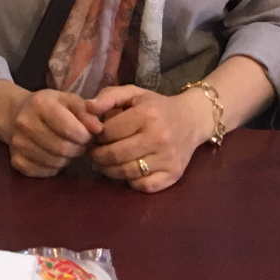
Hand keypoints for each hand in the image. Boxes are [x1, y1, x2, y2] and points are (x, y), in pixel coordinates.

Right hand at [7, 88, 101, 177]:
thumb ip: (86, 112)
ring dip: (68, 159)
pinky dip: (56, 167)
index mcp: (40, 104)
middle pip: (61, 147)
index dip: (85, 135)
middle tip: (82, 145)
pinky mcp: (16, 161)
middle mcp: (25, 124)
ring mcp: (18, 144)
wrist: (17, 114)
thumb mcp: (69, 100)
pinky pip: (44, 172)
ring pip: (53, 161)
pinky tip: (57, 156)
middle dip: (78, 149)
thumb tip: (98, 129)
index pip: (68, 128)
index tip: (90, 135)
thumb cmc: (50, 105)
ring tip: (71, 149)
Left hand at [86, 84, 212, 191]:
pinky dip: (131, 182)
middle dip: (98, 157)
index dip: (96, 137)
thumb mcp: (134, 93)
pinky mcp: (173, 174)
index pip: (109, 132)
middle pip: (115, 156)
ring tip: (105, 164)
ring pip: (126, 173)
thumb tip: (87, 108)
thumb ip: (109, 96)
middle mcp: (159, 137)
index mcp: (147, 114)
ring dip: (110, 171)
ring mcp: (167, 158)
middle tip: (94, 155)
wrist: (192, 119)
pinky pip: (143, 186)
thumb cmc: (157, 106)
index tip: (93, 138)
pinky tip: (128, 171)